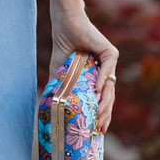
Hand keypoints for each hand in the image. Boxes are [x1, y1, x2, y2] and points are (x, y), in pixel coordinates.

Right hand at [50, 2, 118, 132]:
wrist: (65, 27)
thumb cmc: (63, 48)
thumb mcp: (60, 74)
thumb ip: (61, 89)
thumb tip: (49, 110)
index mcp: (96, 79)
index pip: (102, 100)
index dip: (101, 116)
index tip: (98, 132)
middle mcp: (106, 72)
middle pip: (109, 97)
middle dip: (105, 114)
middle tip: (100, 129)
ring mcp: (110, 63)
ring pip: (110, 87)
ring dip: (104, 102)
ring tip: (98, 115)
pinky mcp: (110, 53)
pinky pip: (107, 69)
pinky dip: (101, 81)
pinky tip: (96, 92)